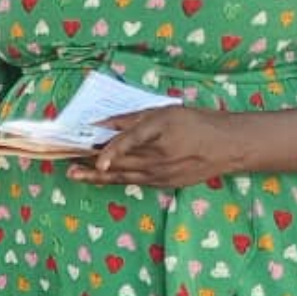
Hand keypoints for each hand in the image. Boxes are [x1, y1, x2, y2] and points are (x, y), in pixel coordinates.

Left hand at [74, 106, 251, 188]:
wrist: (229, 146)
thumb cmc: (197, 122)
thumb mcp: (166, 112)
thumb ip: (132, 118)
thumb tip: (103, 122)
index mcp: (159, 131)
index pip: (130, 141)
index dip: (111, 149)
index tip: (96, 155)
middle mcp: (158, 155)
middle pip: (119, 159)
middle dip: (91, 158)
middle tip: (67, 156)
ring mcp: (161, 173)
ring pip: (122, 175)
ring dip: (96, 174)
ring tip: (74, 173)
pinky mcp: (164, 184)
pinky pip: (133, 182)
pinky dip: (114, 178)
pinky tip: (98, 176)